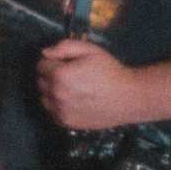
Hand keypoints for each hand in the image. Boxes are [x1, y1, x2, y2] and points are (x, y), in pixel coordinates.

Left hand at [36, 37, 154, 133]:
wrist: (129, 98)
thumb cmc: (110, 71)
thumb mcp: (90, 50)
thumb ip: (64, 47)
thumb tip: (45, 53)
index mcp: (60, 75)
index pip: (41, 65)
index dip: (53, 62)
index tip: (65, 63)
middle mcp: (56, 94)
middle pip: (41, 81)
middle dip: (51, 76)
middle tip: (71, 76)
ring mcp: (60, 110)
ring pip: (44, 97)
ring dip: (52, 92)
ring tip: (73, 89)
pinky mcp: (67, 122)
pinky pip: (53, 111)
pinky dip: (59, 106)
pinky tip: (75, 101)